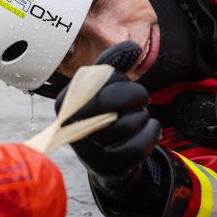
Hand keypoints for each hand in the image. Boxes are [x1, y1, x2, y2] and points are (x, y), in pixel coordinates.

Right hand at [55, 42, 160, 189]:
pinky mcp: (106, 168)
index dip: (122, 80)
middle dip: (136, 95)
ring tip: (137, 118)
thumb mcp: (105, 85)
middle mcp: (70, 128)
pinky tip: (147, 129)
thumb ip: (115, 62)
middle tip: (141, 99)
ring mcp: (86, 151)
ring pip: (129, 122)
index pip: (100, 80)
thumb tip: (134, 49)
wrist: (107, 157)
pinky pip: (140, 144)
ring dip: (143, 116)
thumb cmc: (106, 113)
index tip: (125, 85)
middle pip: (112, 100)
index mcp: (65, 102)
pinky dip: (151, 132)